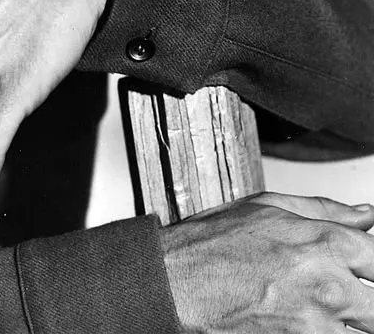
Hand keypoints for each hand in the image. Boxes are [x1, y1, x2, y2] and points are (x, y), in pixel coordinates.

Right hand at [161, 191, 373, 331]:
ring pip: (363, 332)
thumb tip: (366, 216)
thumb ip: (326, 211)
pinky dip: (328, 333)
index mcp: (326, 244)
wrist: (175, 284)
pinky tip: (310, 322)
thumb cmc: (212, 244)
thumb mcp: (268, 208)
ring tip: (326, 309)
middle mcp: (329, 287)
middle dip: (370, 304)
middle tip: (353, 299)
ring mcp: (316, 326)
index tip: (368, 268)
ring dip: (350, 322)